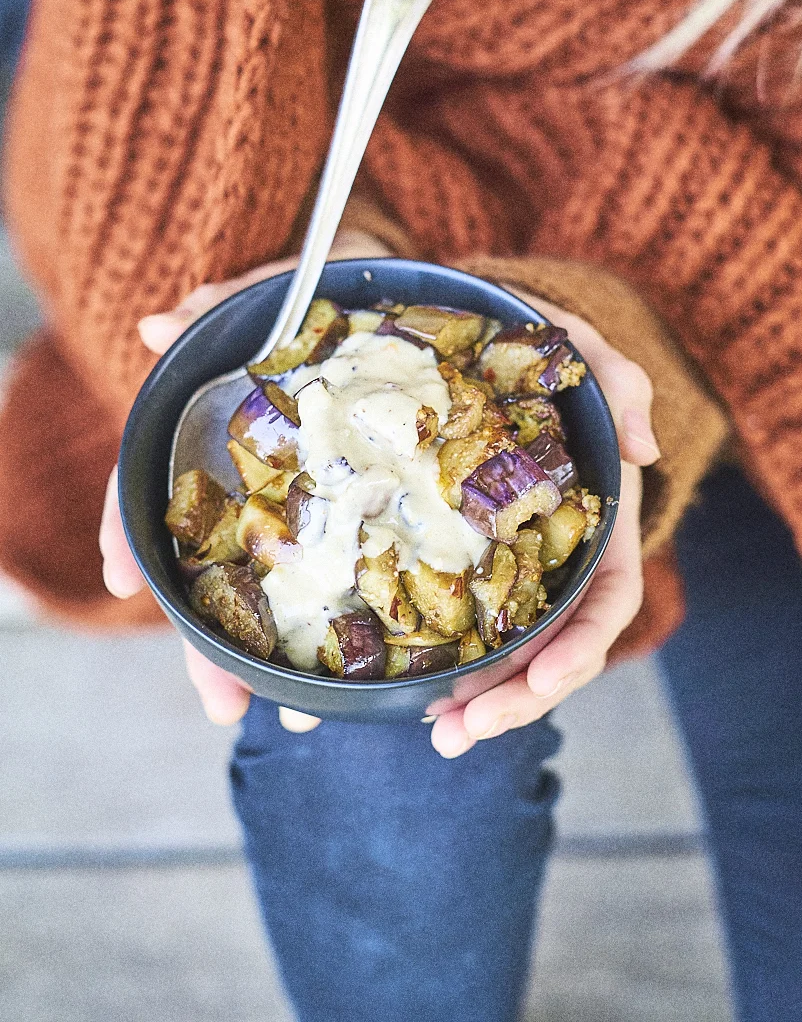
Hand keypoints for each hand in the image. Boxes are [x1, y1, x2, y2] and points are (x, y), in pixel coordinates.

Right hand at [99, 229, 390, 729]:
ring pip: (278, 590)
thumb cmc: (328, 284)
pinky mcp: (367, 508)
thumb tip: (158, 328)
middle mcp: (253, 478)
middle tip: (222, 704)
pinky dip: (349, 626)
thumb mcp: (280, 289)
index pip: (152, 481)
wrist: (400, 286)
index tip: (121, 579)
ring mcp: (306, 499)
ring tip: (297, 716)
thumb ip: (225, 306)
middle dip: (209, 641)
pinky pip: (352, 573)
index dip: (131, 530)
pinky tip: (361, 674)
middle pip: (213, 568)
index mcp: (216, 430)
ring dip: (278, 657)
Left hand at [430, 292, 657, 757]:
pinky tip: (395, 688)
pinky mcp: (450, 560)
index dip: (581, 647)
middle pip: (548, 648)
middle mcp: (551, 561)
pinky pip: (448, 620)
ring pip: (499, 650)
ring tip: (436, 732)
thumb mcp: (586, 355)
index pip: (605, 601)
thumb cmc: (541, 357)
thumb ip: (622, 385)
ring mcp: (501, 567)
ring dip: (472, 698)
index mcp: (595, 526)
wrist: (475, 347)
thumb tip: (644, 449)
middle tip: (461, 731)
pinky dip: (429, 659)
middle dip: (515, 698)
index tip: (547, 677)